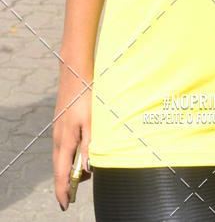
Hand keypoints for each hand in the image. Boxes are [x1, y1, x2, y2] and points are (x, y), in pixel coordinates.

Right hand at [53, 67, 91, 210]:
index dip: (62, 190)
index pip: (61, 173)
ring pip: (61, 156)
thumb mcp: (92, 122)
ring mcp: (58, 130)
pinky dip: (69, 155)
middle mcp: (58, 138)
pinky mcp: (61, 123)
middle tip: (75, 193)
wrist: (76, 72)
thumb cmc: (86, 96)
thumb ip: (89, 146)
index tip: (65, 205)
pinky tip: (78, 153)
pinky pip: (63, 146)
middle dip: (66, 182)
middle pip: (59, 167)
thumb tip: (85, 170)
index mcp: (65, 140)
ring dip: (68, 168)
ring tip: (82, 174)